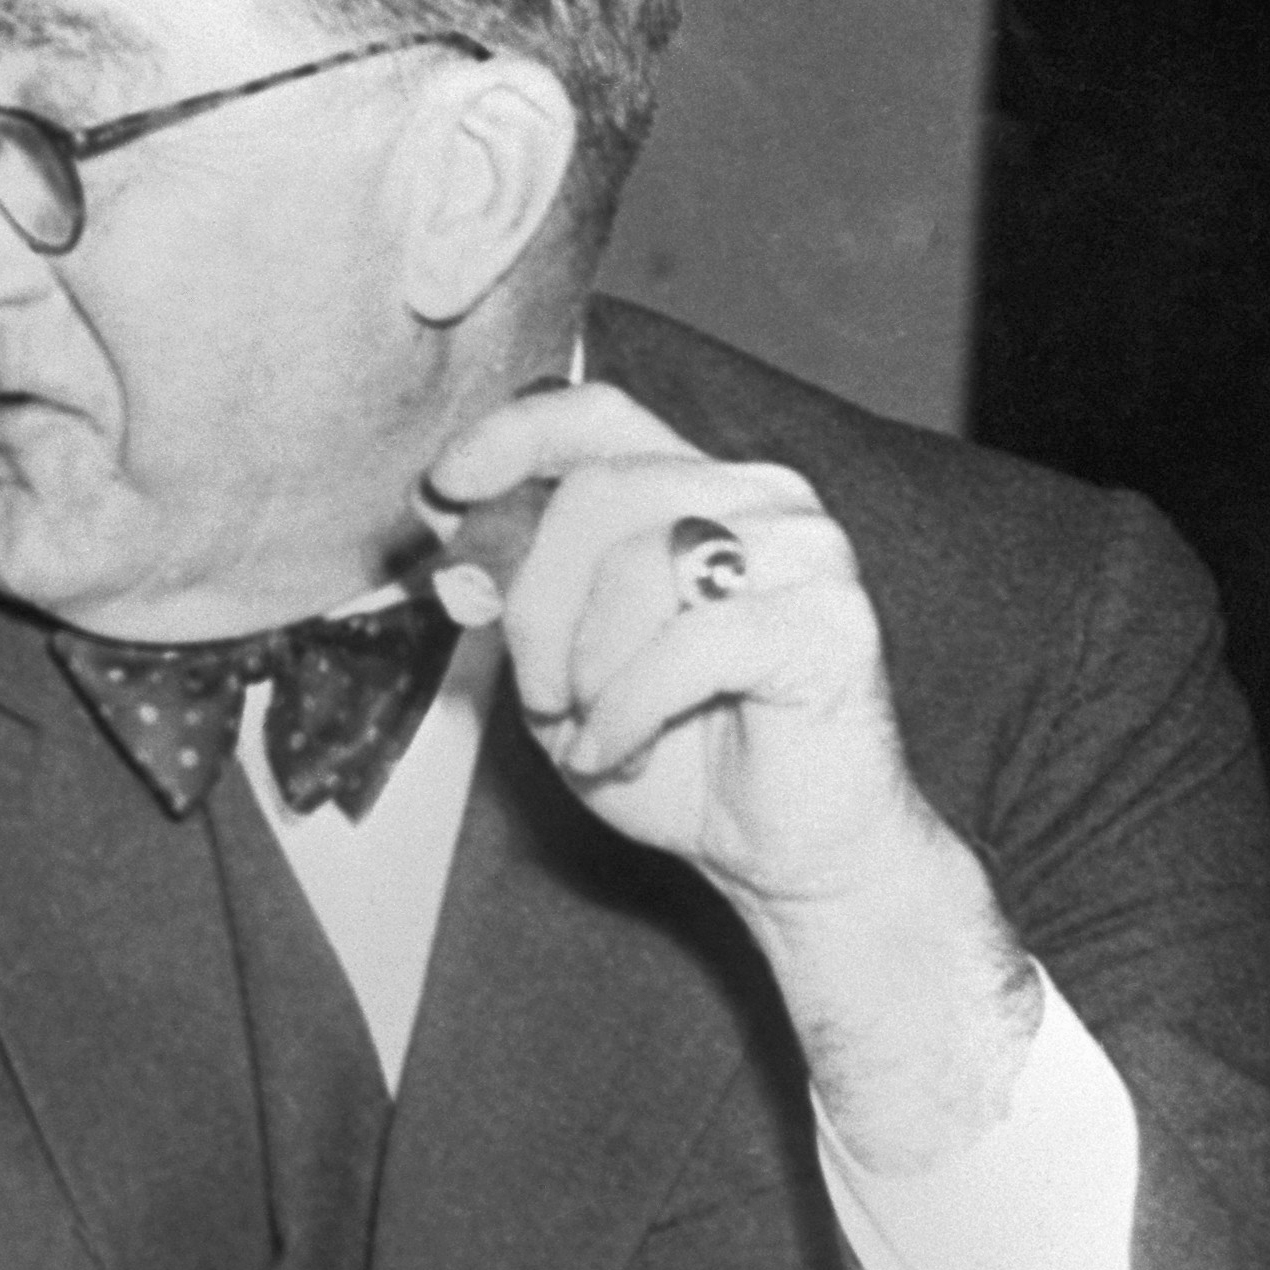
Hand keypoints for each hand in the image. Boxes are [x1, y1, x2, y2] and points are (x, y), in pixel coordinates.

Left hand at [425, 382, 939, 920]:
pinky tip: (622, 752)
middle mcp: (761, 500)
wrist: (785, 855)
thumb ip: (514, 582)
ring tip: (594, 731)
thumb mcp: (559, 667)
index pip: (596, 414)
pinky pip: (683, 644)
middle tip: (539, 697)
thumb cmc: (680, 760)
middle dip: (535, 606)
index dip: (511, 437)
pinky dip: (626, 712)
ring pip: (635, 561)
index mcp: (697, 490)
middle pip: (595, 492)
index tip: (445, 488)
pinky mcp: (827, 623)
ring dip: (583, 668)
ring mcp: (806, 552)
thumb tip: (441, 504)